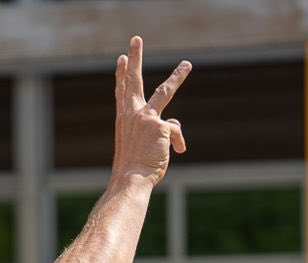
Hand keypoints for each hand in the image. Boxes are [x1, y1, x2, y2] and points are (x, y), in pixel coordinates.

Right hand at [111, 37, 190, 186]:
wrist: (130, 179)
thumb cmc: (134, 168)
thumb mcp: (142, 146)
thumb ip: (158, 130)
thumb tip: (174, 125)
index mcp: (123, 119)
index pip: (121, 92)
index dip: (121, 75)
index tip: (121, 59)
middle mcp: (132, 114)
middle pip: (134, 79)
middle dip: (135, 58)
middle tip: (136, 39)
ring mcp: (145, 117)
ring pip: (165, 91)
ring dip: (177, 76)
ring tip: (187, 64)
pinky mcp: (159, 125)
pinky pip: (175, 131)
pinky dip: (176, 143)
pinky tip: (176, 151)